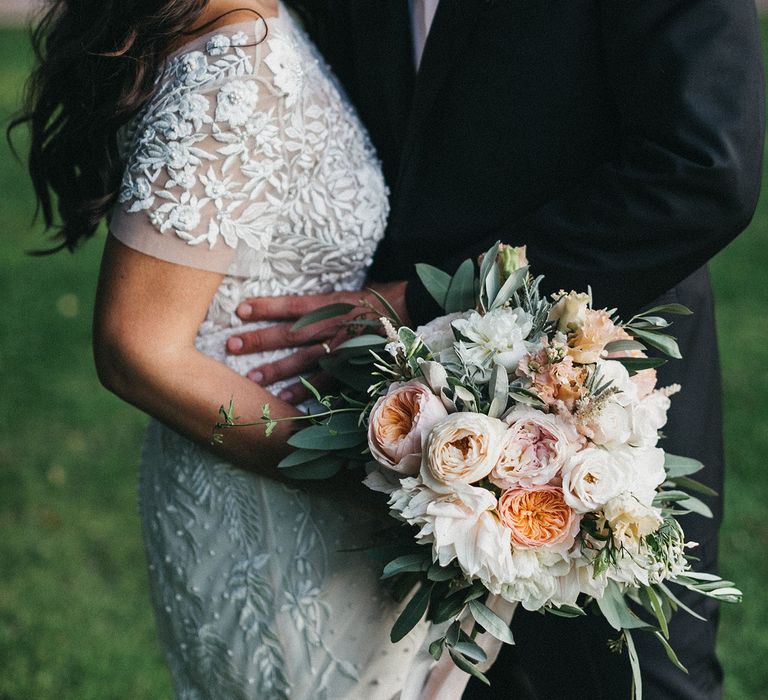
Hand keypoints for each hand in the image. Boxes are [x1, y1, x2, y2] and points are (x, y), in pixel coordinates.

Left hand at [227, 281, 409, 403]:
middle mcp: (333, 327)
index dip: (267, 307)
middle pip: (290, 335)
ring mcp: (342, 349)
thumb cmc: (379, 299)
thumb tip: (295, 307)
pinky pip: (324, 382)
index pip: (293, 306)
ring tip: (249, 378)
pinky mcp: (351, 366)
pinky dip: (304, 391)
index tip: (240, 309)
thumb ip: (323, 302)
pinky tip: (283, 399)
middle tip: (231, 345)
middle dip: (260, 340)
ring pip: (303, 361)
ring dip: (275, 369)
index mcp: (332, 305)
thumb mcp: (350, 292)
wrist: (412, 310)